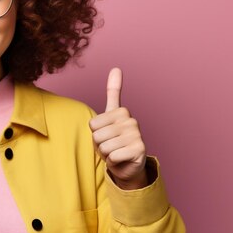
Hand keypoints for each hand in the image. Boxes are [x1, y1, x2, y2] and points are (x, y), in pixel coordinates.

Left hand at [89, 68, 147, 189]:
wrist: (126, 164)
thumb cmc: (114, 140)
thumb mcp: (109, 116)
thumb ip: (113, 92)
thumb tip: (117, 67)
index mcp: (121, 112)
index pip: (92, 124)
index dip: (95, 133)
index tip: (106, 134)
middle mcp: (131, 121)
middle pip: (97, 135)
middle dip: (100, 145)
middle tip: (110, 145)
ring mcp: (137, 135)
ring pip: (104, 146)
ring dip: (106, 153)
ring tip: (115, 152)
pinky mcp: (139, 150)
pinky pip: (113, 156)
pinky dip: (113, 161)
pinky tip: (121, 160)